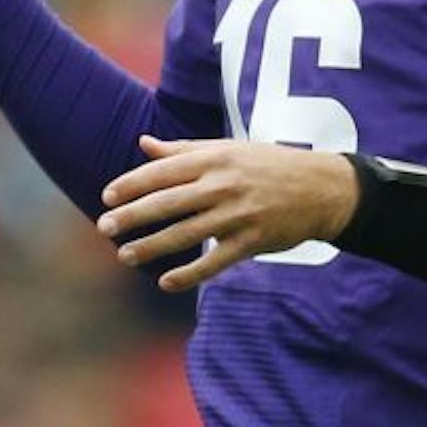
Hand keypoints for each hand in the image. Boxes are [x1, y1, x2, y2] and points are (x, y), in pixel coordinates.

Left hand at [97, 135, 360, 292]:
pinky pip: (215, 262)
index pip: (162, 172)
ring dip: (152, 246)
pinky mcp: (252, 242)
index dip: (131, 185)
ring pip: (186, 234)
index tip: (107, 198)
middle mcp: (223, 186)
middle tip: (104, 228)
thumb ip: (183, 150)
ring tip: (125, 255)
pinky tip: (165, 283)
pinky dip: (189, 274)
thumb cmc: (267, 165)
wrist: (322, 189)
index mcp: (214, 159)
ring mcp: (238, 215)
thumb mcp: (227, 150)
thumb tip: (143, 143)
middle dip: (132, 216)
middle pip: (167, 203)